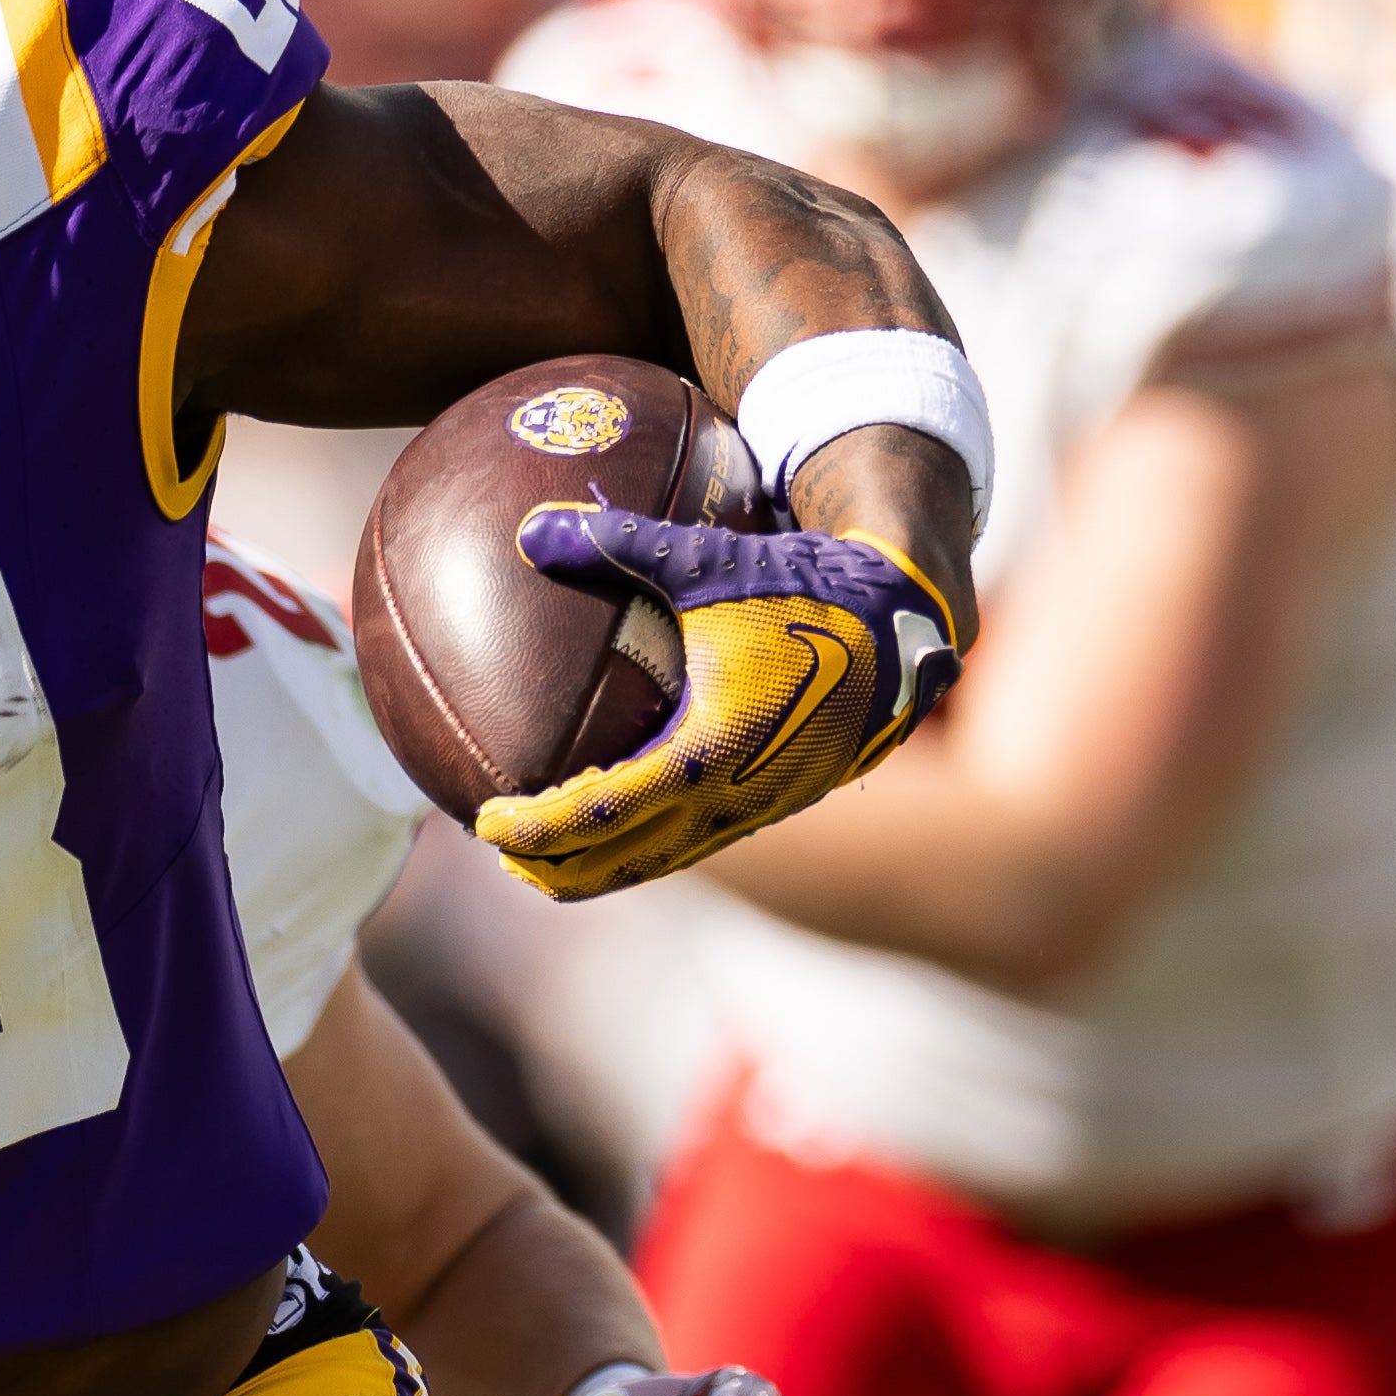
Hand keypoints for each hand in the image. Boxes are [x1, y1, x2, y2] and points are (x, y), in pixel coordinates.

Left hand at [470, 509, 960, 899]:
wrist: (911, 619)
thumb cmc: (808, 583)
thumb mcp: (710, 561)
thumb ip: (620, 545)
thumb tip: (531, 528)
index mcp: (713, 749)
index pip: (603, 811)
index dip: (538, 827)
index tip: (484, 823)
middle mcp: (740, 794)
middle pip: (626, 859)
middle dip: (557, 867)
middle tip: (499, 854)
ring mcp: (767, 805)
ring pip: (666, 860)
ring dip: (602, 866)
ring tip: (544, 860)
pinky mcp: (784, 800)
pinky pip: (701, 839)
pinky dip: (648, 845)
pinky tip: (621, 824)